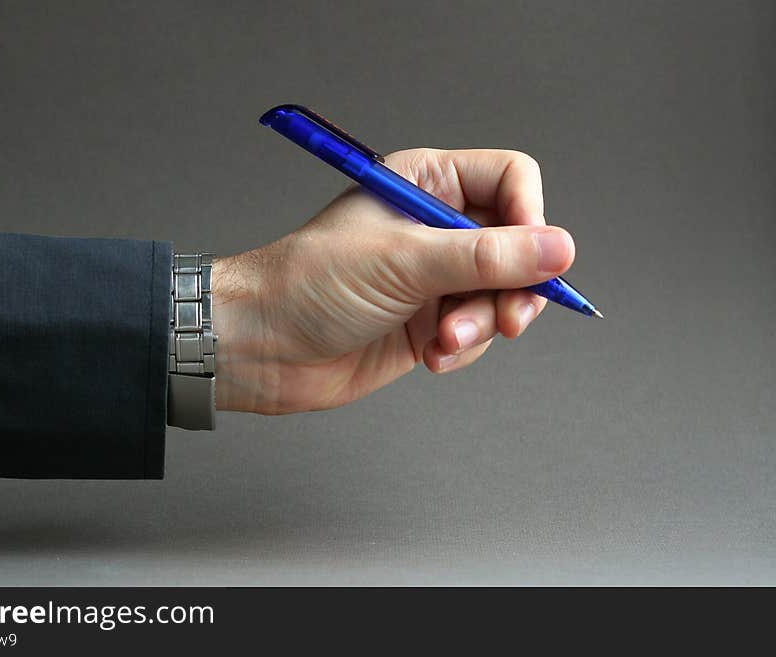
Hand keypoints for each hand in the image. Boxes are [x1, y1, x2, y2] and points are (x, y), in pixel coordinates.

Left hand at [212, 148, 574, 414]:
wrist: (262, 347)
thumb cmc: (309, 284)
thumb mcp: (404, 262)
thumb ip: (485, 256)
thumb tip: (558, 248)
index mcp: (425, 184)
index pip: (509, 180)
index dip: (530, 217)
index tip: (535, 258)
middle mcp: (435, 227)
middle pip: (517, 245)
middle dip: (512, 287)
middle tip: (507, 319)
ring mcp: (433, 277)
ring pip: (502, 295)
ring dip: (483, 325)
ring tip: (444, 341)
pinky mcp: (429, 322)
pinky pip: (479, 332)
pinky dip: (463, 349)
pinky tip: (431, 358)